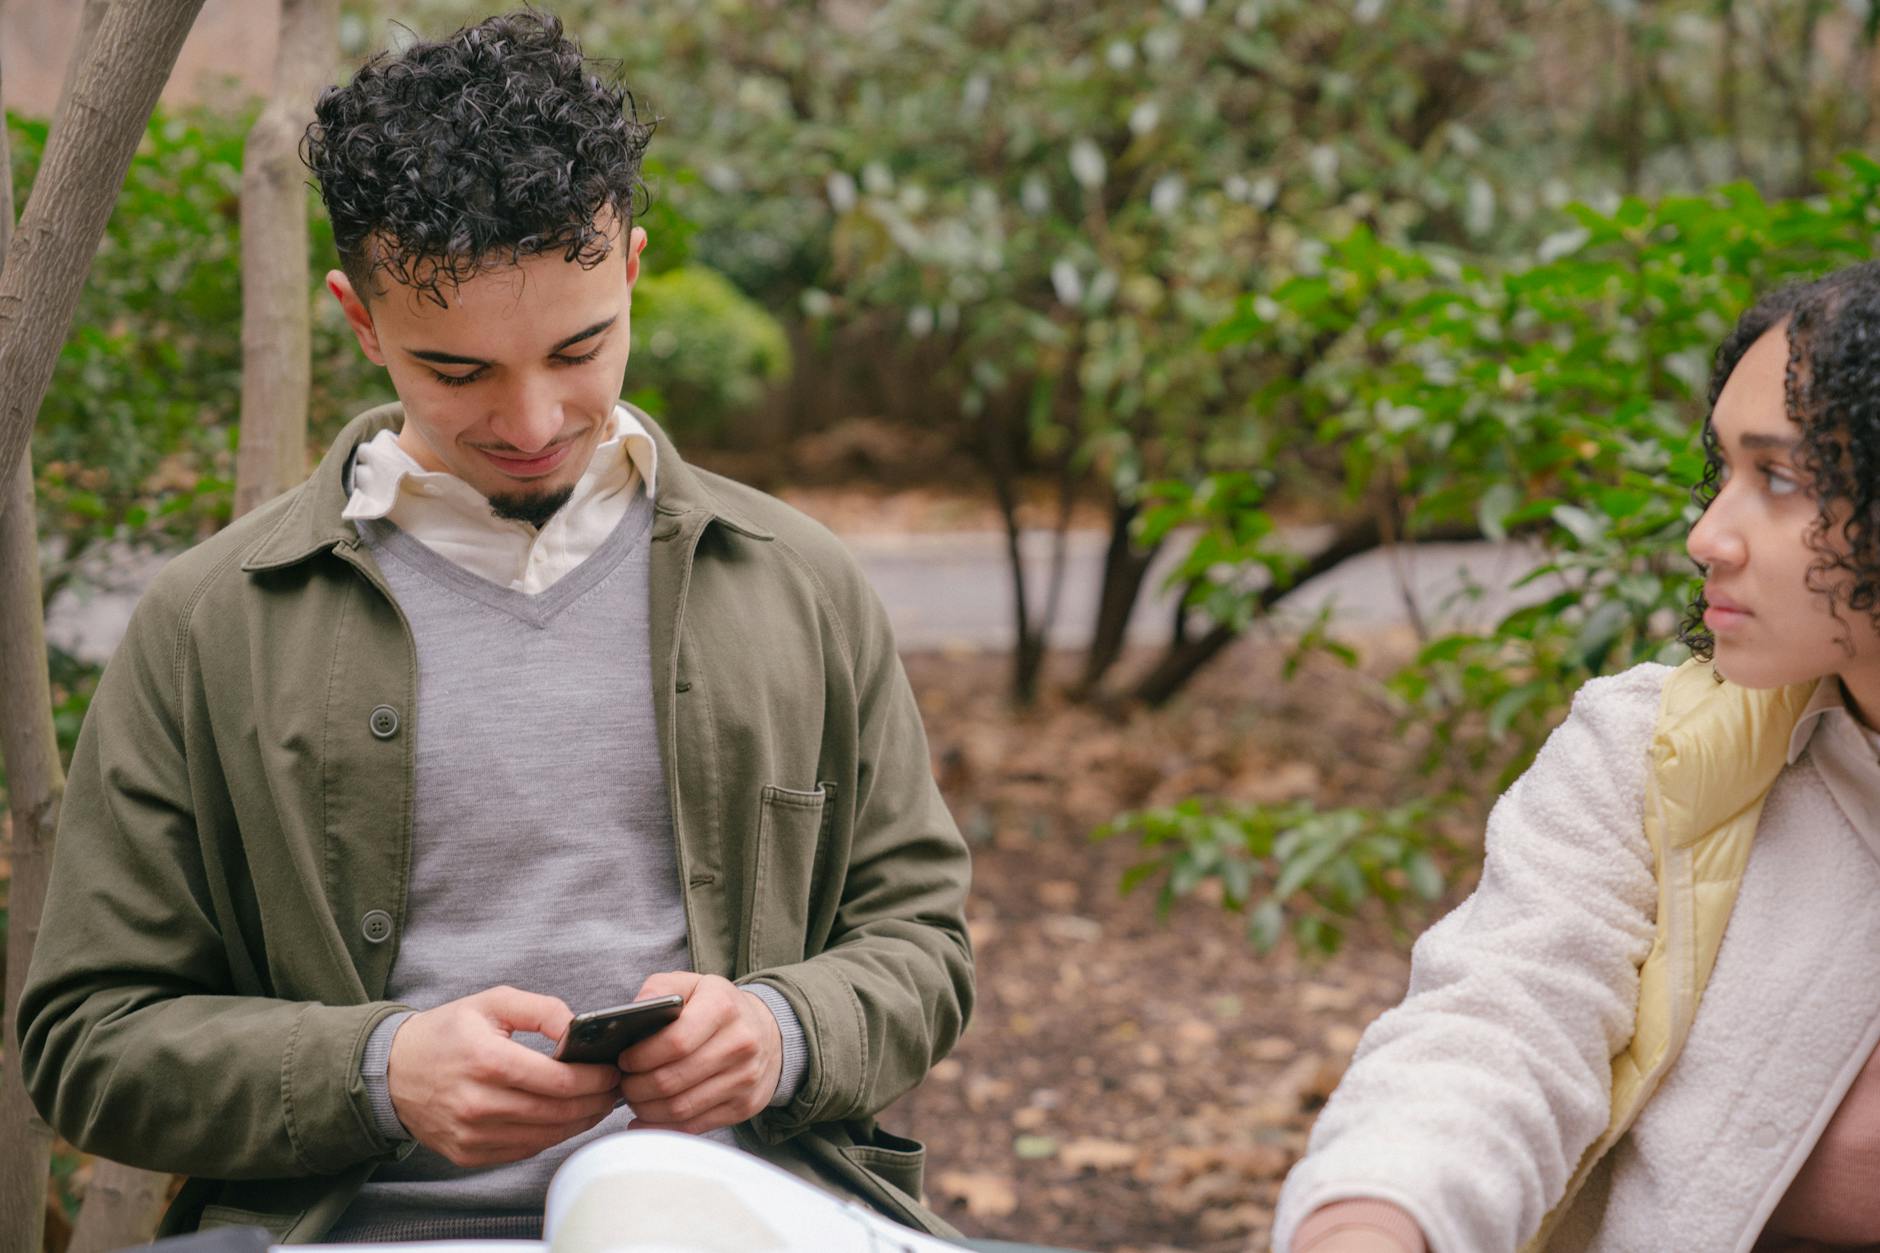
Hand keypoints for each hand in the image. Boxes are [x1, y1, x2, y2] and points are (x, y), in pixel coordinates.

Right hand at [387, 985, 623, 1167]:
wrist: (393, 1071)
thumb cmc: (447, 1032)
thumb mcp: (492, 1002)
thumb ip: (541, 1009)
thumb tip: (578, 1027)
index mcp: (486, 1059)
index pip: (557, 1080)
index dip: (594, 1079)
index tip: (612, 1071)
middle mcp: (477, 1102)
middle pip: (556, 1112)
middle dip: (595, 1102)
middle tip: (614, 1090)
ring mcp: (471, 1134)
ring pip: (544, 1136)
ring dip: (578, 1122)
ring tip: (597, 1105)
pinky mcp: (467, 1154)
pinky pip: (522, 1150)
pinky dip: (550, 1136)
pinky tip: (564, 1120)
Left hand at [615, 972, 782, 1134]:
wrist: (767, 1032)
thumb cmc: (718, 1007)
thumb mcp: (692, 984)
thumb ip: (659, 989)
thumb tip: (629, 1014)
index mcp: (723, 1008)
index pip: (675, 1042)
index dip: (641, 1056)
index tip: (624, 1060)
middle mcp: (740, 1044)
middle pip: (673, 1080)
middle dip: (637, 1087)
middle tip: (623, 1084)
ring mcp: (745, 1079)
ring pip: (680, 1108)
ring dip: (646, 1109)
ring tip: (633, 1099)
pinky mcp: (744, 1106)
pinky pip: (694, 1126)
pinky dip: (662, 1128)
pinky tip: (645, 1120)